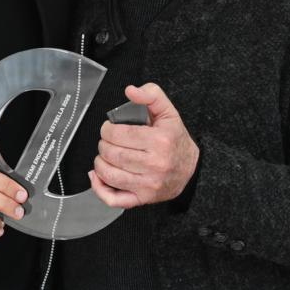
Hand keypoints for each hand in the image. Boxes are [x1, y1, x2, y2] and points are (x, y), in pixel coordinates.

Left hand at [89, 83, 198, 207]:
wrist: (192, 170)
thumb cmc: (176, 141)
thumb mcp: (169, 112)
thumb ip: (151, 95)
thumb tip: (130, 90)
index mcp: (160, 141)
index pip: (120, 134)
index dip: (107, 129)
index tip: (109, 128)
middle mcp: (154, 164)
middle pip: (112, 153)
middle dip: (103, 144)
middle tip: (107, 141)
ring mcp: (148, 184)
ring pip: (109, 174)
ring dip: (100, 163)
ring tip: (104, 155)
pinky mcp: (142, 198)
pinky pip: (113, 199)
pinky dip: (99, 188)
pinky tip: (97, 176)